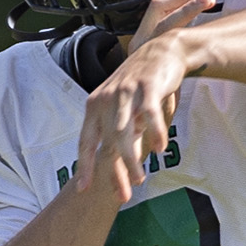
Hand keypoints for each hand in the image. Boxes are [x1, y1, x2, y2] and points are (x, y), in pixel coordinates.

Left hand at [77, 0, 213, 203]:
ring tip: (139, 179)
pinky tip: (159, 149)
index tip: (83, 188)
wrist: (162, 50)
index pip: (86, 141)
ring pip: (126, 132)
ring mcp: (127, 92)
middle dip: (114, 172)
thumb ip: (119, 132)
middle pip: (107, 143)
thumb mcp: (123, 108)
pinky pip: (150, 114)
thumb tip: (118, 162)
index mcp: (94, 106)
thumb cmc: (141, 84)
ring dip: (132, 159)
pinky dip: (154, 132)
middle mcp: (107, 99)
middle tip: (124, 196)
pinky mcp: (148, 86)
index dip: (84, 165)